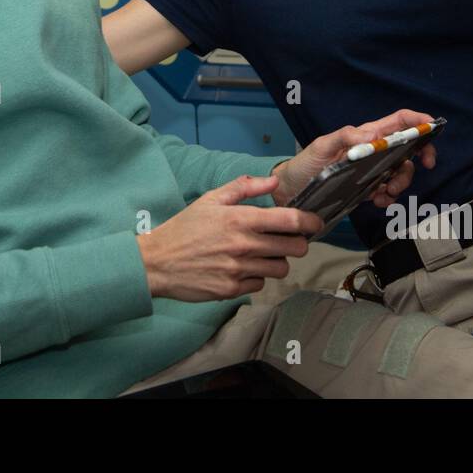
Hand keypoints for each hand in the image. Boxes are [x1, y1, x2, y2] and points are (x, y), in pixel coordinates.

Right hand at [136, 174, 322, 301]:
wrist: (157, 262)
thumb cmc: (185, 227)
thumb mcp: (211, 200)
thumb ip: (244, 188)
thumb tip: (273, 181)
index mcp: (240, 219)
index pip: (290, 220)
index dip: (310, 221)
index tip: (315, 222)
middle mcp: (243, 245)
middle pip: (294, 248)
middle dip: (298, 243)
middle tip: (289, 240)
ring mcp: (239, 270)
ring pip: (280, 268)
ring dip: (277, 261)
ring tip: (263, 255)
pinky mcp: (232, 290)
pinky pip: (260, 285)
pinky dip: (256, 278)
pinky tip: (242, 269)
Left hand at [272, 109, 437, 208]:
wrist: (291, 190)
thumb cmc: (305, 163)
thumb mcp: (322, 146)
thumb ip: (346, 137)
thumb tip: (374, 136)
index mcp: (366, 135)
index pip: (399, 121)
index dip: (419, 121)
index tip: (433, 130)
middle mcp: (373, 151)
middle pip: (407, 149)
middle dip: (418, 158)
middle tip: (419, 169)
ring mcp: (372, 170)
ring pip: (400, 172)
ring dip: (401, 183)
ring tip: (386, 193)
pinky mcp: (367, 188)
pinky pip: (388, 192)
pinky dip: (388, 198)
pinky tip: (377, 201)